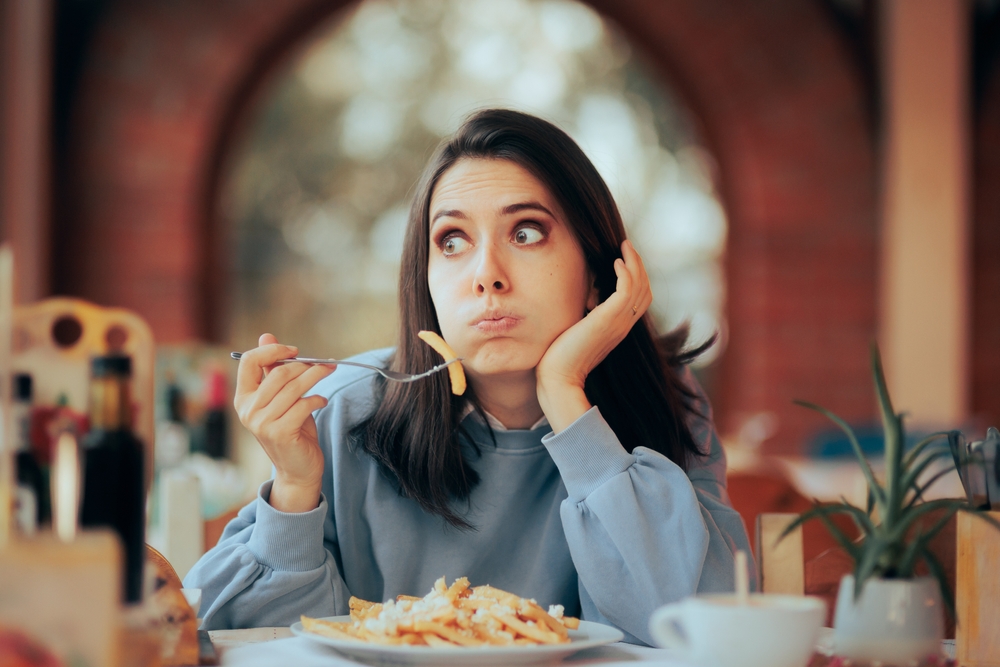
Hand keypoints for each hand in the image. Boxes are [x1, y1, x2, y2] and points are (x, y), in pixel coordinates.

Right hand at [234, 333, 334, 511]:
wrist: (297, 469)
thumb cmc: (291, 429)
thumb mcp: (280, 397)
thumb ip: (272, 369)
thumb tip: (267, 335)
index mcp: (243, 397)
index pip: (249, 361)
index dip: (272, 350)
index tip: (295, 351)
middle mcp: (248, 410)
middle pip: (278, 372)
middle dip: (305, 365)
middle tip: (324, 364)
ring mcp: (262, 423)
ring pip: (293, 387)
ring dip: (317, 376)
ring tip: (330, 371)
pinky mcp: (280, 432)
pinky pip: (303, 405)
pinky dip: (317, 399)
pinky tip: (322, 400)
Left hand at [536, 240, 651, 431]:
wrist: (557, 378)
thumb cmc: (559, 358)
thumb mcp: (577, 331)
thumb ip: (584, 317)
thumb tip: (582, 299)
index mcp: (617, 329)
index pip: (638, 300)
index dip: (636, 278)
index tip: (624, 260)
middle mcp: (622, 325)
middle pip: (644, 291)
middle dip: (639, 266)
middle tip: (627, 247)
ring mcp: (618, 323)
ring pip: (639, 287)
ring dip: (634, 263)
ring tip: (625, 247)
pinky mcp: (608, 320)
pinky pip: (626, 290)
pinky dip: (626, 273)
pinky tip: (615, 262)